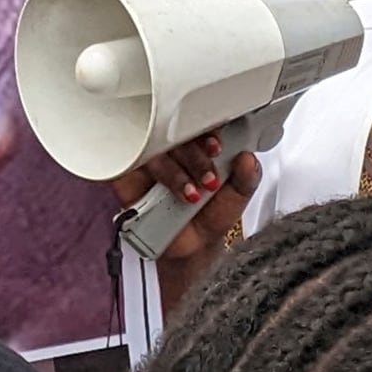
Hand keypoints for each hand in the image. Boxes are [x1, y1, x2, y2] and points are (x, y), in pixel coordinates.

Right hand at [110, 133, 257, 277]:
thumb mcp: (237, 197)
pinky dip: (137, 170)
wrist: (192, 248)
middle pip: (175, 135)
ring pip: (154, 151)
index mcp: (199, 144)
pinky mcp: (126, 177)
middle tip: (209, 179)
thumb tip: (248, 159)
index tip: (216, 147)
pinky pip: (124, 164)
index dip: (206, 132)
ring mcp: (148, 160)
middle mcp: (173, 148)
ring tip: (191, 195)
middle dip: (195, 156)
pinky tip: (154, 190)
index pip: (198, 124)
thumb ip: (247, 177)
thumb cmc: (211, 215)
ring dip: (174, 173)